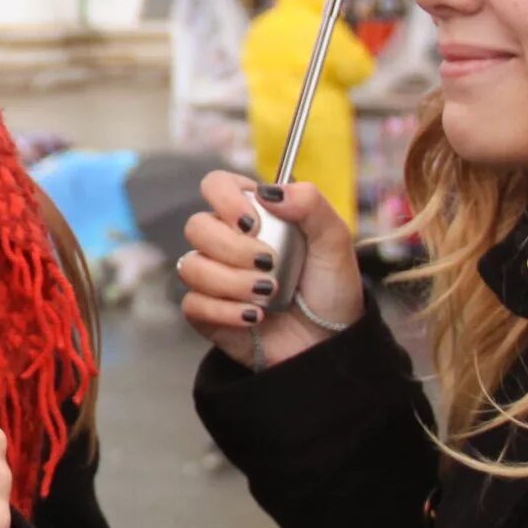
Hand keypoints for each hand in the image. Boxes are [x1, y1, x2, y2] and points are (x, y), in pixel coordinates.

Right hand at [178, 172, 361, 371]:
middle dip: (233, 248)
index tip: (251, 222)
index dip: (224, 198)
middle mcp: (226, 242)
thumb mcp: (335, 241)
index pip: (216, 185)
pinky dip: (225, 311)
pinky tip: (255, 316)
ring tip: (268, 294)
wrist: (330, 342)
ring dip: (232, 282)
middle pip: (196, 227)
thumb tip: (269, 191)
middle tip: (269, 264)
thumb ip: (310, 205)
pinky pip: (193, 304)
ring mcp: (213, 277)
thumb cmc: (331, 288)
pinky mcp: (207, 312)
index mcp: (253, 215)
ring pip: (192, 267)